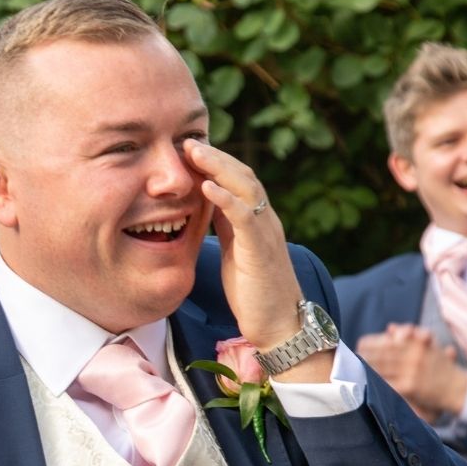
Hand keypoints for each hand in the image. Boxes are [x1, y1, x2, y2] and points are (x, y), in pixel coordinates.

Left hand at [183, 139, 303, 354]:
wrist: (279, 325)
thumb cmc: (253, 292)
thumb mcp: (233, 251)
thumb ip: (224, 227)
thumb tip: (204, 205)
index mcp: (256, 220)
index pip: (237, 180)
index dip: (215, 162)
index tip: (188, 148)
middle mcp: (265, 219)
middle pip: (242, 175)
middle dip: (215, 156)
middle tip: (187, 140)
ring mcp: (266, 232)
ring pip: (246, 188)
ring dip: (218, 167)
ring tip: (193, 152)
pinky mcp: (261, 250)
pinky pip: (245, 216)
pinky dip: (226, 198)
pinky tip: (205, 187)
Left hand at [355, 324, 466, 417]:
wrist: (458, 389)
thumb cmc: (441, 367)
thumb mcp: (431, 346)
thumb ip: (411, 335)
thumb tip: (390, 327)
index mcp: (419, 343)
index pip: (390, 340)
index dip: (373, 341)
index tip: (361, 343)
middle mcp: (414, 355)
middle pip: (382, 352)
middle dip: (365, 353)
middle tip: (353, 354)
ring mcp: (411, 371)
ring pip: (382, 367)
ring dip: (365, 366)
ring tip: (354, 366)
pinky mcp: (409, 387)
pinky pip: (387, 382)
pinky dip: (375, 380)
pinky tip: (365, 379)